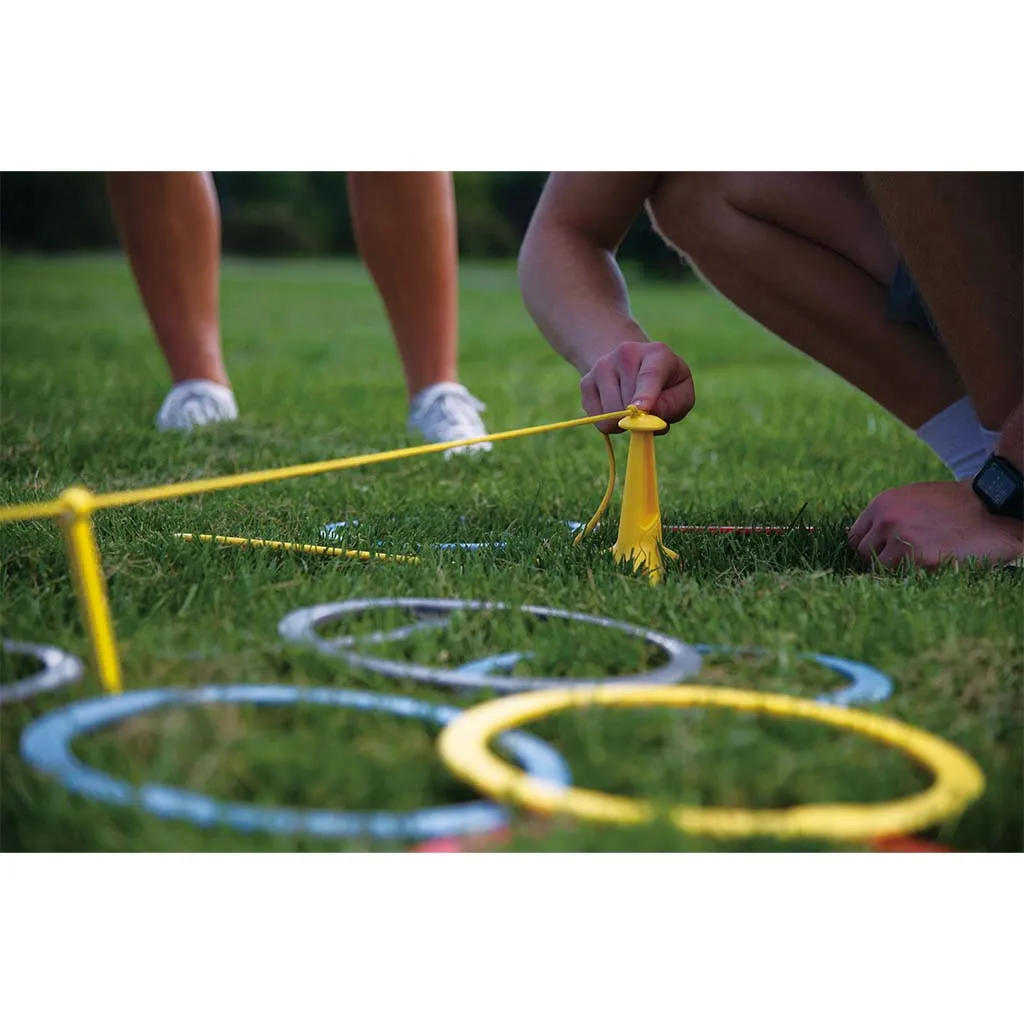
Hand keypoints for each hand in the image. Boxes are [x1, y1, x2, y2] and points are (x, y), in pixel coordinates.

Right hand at [580, 341, 694, 433]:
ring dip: (624, 423)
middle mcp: (626, 354)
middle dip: (640, 419)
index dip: (645, 394)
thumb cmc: (665, 384)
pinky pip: (598, 419)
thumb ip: (672, 405)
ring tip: (633, 408)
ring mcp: (602, 366)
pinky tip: (618, 407)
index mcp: (657, 353)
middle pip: (628, 402)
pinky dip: (610, 424)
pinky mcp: (586, 382)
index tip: (642, 409)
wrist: (632, 364)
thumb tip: (647, 415)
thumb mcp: (681, 393)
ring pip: (611, 414)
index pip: (650, 375)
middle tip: (649, 412)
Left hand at [848, 480, 1022, 569]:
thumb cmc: (956, 505)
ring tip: (919, 565)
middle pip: (863, 554)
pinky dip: (912, 577)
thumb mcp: (914, 499)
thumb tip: (865, 540)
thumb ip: (889, 516)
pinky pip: (901, 577)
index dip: (869, 548)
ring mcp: (900, 538)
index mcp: (882, 504)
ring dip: (896, 571)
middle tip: (903, 563)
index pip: (854, 537)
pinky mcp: (919, 557)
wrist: (993, 505)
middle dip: (879, 561)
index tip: (882, 555)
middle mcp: (886, 519)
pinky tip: (932, 567)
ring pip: (879, 569)